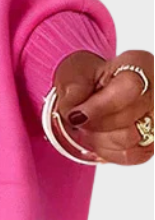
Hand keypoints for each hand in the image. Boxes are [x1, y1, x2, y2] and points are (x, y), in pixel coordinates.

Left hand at [53, 50, 153, 165]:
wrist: (97, 91)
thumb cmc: (89, 78)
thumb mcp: (73, 72)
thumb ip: (72, 87)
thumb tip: (74, 109)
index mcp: (140, 64)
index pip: (130, 88)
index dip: (99, 107)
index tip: (75, 116)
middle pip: (128, 119)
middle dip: (95, 124)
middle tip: (80, 119)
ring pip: (130, 139)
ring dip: (100, 137)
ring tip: (92, 125)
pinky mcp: (154, 142)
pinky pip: (131, 155)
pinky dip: (109, 150)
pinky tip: (102, 136)